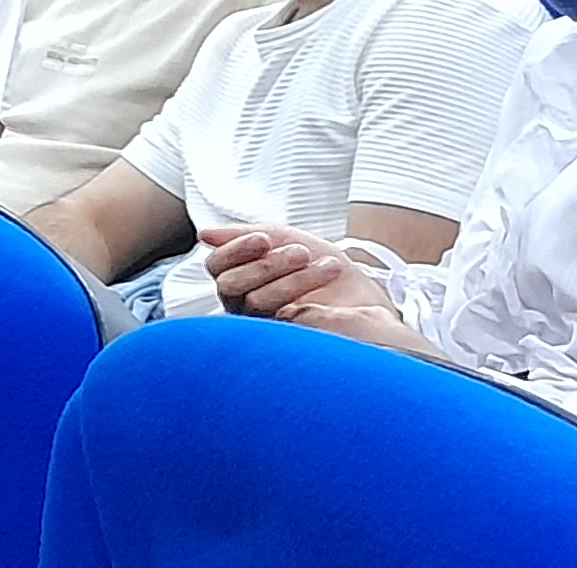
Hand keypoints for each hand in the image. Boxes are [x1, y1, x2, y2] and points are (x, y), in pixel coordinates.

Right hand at [196, 225, 434, 351]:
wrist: (371, 304)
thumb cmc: (330, 275)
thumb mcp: (289, 241)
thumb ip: (246, 235)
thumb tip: (205, 234)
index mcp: (244, 280)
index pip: (217, 266)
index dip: (235, 249)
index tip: (262, 239)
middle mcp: (246, 306)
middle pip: (229, 284)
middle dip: (265, 264)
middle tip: (300, 253)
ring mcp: (263, 327)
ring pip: (253, 300)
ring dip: (291, 276)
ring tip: (326, 266)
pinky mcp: (282, 341)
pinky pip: (273, 317)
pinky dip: (300, 292)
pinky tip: (325, 282)